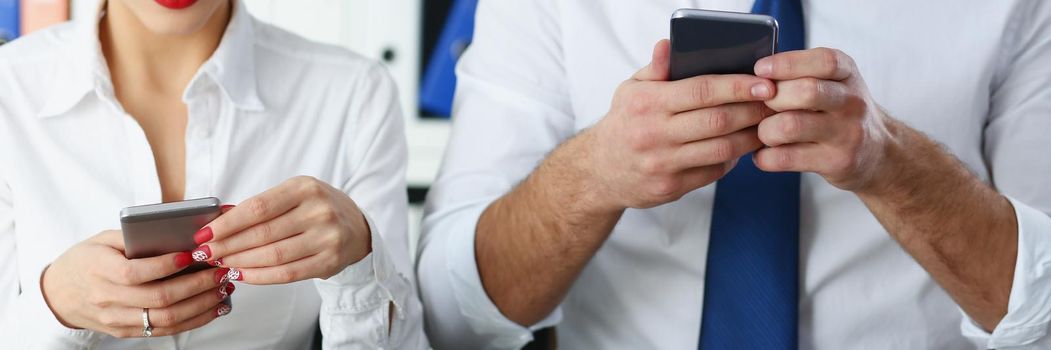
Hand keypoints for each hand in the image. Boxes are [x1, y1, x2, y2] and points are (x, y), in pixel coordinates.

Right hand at [41, 231, 231, 337]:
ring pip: (166, 318)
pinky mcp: (127, 331)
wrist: (59, 293)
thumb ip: (135, 236)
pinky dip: (195, 320)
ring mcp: (117, 319)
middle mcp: (108, 299)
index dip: (167, 265)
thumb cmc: (87, 260)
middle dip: (197, 285)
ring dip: (202, 305)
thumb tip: (178, 231)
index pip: (136, 273)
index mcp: (100, 270)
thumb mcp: (103, 240)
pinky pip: (165, 330)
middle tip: (220, 271)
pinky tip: (214, 307)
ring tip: (223, 289)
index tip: (193, 254)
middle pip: (159, 298)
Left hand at [189, 176, 371, 283]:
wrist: (356, 226)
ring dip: (240, 262)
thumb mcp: (292, 195)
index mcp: (305, 188)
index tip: (203, 234)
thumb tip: (217, 220)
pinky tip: (242, 274)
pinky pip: (287, 273)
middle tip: (205, 254)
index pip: (257, 208)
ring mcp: (327, 238)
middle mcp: (319, 211)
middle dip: (227, 245)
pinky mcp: (330, 262)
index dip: (226, 224)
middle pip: (262, 234)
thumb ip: (259, 207)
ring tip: (221, 263)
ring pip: (273, 256)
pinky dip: (259, 276)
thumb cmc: (315, 208)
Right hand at [583, 40, 774, 210]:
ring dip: (750, 137)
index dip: (737, 87)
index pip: (701, 91)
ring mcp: (662, 164)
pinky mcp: (671, 188)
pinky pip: (713, 171)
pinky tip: (741, 146)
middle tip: (774, 103)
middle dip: (752, 111)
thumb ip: (656, 69)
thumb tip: (669, 45)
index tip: (764, 83)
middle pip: (717, 121)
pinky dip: (733, 158)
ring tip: (765, 125)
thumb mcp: (631, 90)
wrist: (600, 171)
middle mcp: (653, 134)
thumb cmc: (624, 122)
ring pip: (721, 150)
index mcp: (646, 103)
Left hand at [752, 48, 897, 192]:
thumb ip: (802, 73)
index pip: (823, 61)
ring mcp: (846, 134)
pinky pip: (787, 158)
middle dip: (772, 98)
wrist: (879, 152)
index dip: (788, 63)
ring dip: (765, 130)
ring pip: (790, 126)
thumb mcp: (834, 82)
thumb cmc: (840, 111)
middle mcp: (852, 102)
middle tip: (762, 106)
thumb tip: (753, 72)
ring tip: (763, 133)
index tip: (760, 69)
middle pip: (805, 92)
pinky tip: (764, 154)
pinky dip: (765, 157)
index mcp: (848, 74)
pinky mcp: (837, 162)